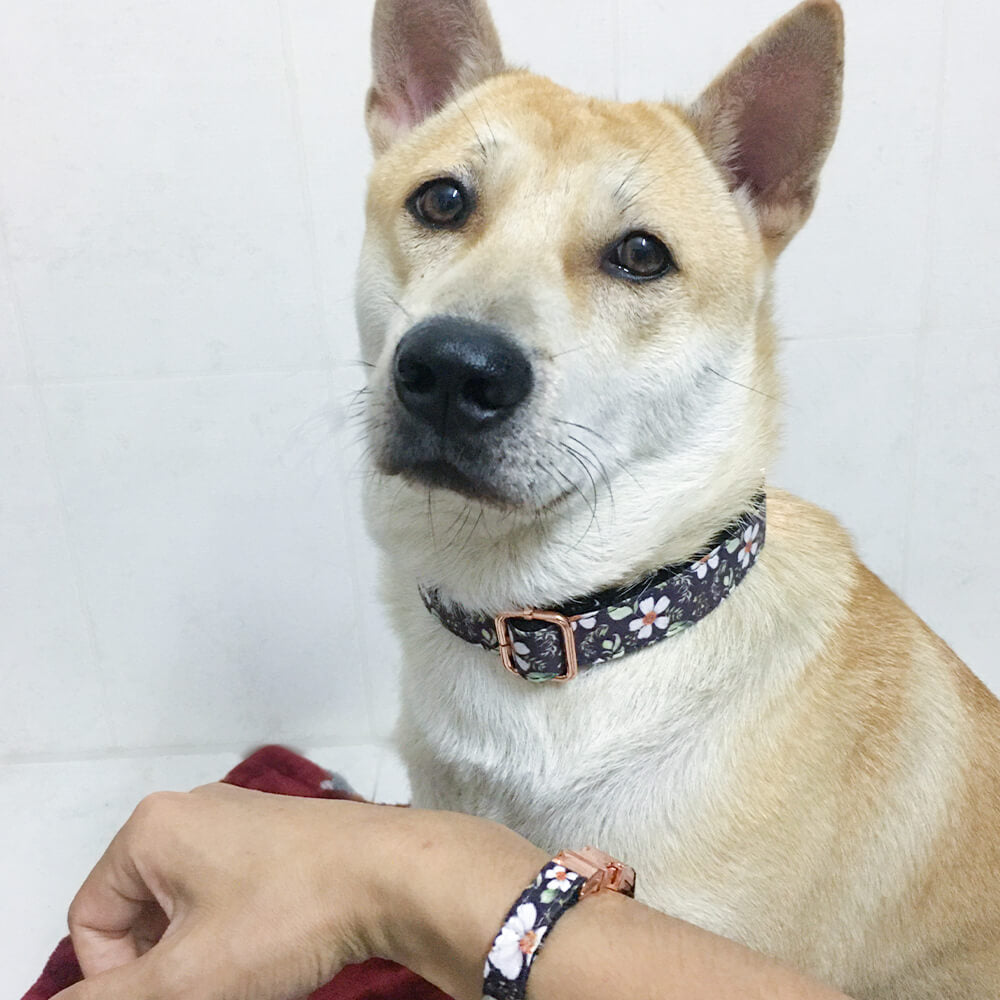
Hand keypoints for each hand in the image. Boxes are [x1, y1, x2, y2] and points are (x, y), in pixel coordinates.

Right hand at [56, 783, 398, 999]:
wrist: (392, 876)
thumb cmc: (288, 916)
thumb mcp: (187, 976)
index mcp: (152, 829)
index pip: (90, 919)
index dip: (115, 978)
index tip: (170, 996)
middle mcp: (191, 811)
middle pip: (138, 912)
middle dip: (163, 966)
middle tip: (208, 989)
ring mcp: (238, 819)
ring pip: (186, 908)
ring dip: (200, 955)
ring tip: (244, 974)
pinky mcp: (276, 835)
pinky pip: (227, 893)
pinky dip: (234, 933)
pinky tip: (271, 952)